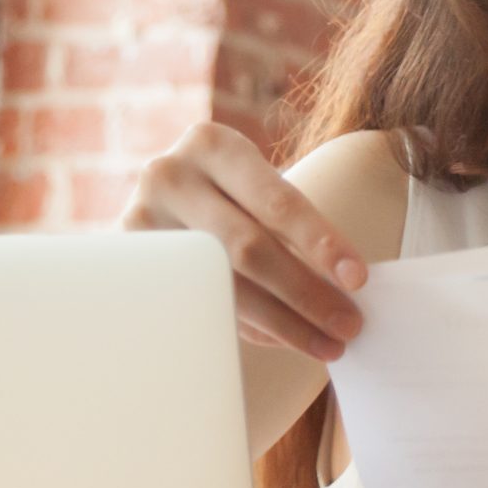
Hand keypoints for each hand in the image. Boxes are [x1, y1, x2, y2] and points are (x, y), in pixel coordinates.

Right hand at [123, 121, 367, 360]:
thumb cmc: (223, 193)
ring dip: (284, 322)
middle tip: (349, 325)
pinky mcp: (130, 263)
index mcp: (212, 143)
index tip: (358, 279)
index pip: (277, 200)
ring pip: (224, 284)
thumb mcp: (249, 184)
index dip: (321, 242)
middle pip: (249, 248)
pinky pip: (201, 304)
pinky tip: (283, 338)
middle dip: (306, 293)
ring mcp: (140, 220)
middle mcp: (170, 175)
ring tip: (326, 343)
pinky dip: (249, 327)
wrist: (153, 199)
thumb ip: (286, 220)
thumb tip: (344, 285)